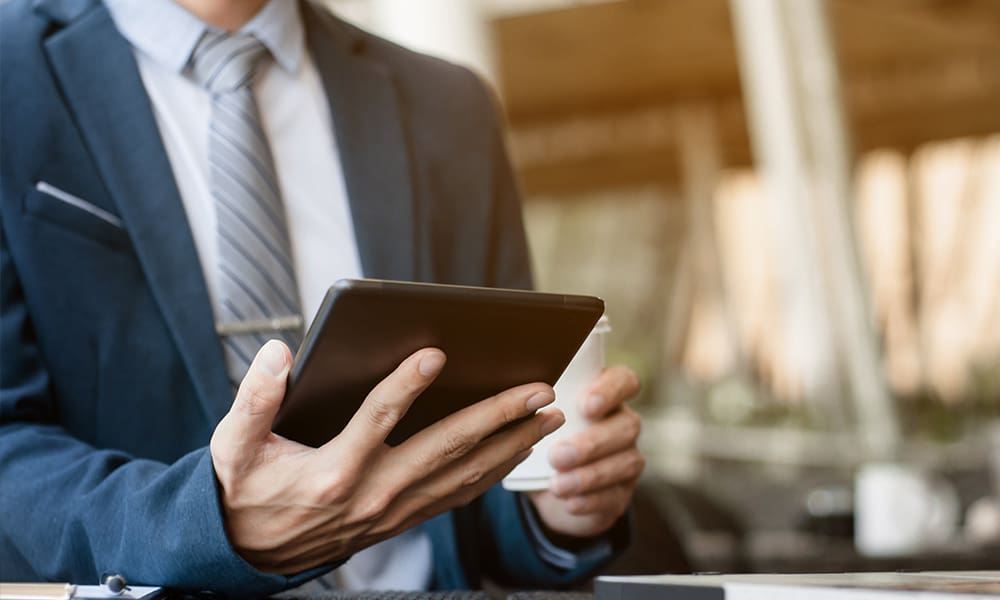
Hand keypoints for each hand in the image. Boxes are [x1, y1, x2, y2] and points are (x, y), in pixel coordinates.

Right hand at [210, 340, 563, 573]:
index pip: (378, 418)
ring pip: (462, 475)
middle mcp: (371, 492)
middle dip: (497, 416)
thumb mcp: (233, 445)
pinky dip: (490, 474)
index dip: (406, 384)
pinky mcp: (399, 519)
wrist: (246, 553)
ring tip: (547, 418)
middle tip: (540, 390)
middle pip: (445, 448)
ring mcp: (390, 510)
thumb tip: (278, 353)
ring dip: (509, 444)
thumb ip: (254, 397)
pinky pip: (455, 497)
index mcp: (332, 470)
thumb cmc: (242, 491)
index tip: (436, 353)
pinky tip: (513, 453)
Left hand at [528, 365, 642, 538]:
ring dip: (589, 476)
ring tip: (557, 485)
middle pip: (627, 425)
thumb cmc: (539, 435)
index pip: (623, 381)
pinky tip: (569, 502)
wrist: (544, 484)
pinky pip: (616, 496)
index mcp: (604, 395)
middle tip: (557, 456)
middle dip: (592, 442)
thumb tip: (516, 396)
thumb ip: (533, 404)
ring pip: (626, 463)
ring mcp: (627, 458)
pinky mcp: (622, 492)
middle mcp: (622, 423)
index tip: (585, 405)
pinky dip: (590, 500)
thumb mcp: (534, 417)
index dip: (610, 390)